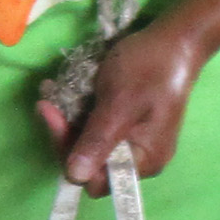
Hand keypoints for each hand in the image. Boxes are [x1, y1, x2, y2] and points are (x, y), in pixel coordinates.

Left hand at [37, 21, 208, 194]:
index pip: (97, 180)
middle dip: (65, 136)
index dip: (70, 156)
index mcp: (144, 160)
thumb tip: (75, 176)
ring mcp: (133, 141)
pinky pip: (96, 130)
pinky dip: (78, 115)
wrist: (173, 40)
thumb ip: (98, 140)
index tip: (54, 120)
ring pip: (89, 146)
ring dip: (67, 123)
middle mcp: (140, 158)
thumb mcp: (120, 103)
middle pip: (90, 165)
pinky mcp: (126, 126)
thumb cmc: (150, 68)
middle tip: (47, 103)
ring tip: (51, 95)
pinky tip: (65, 95)